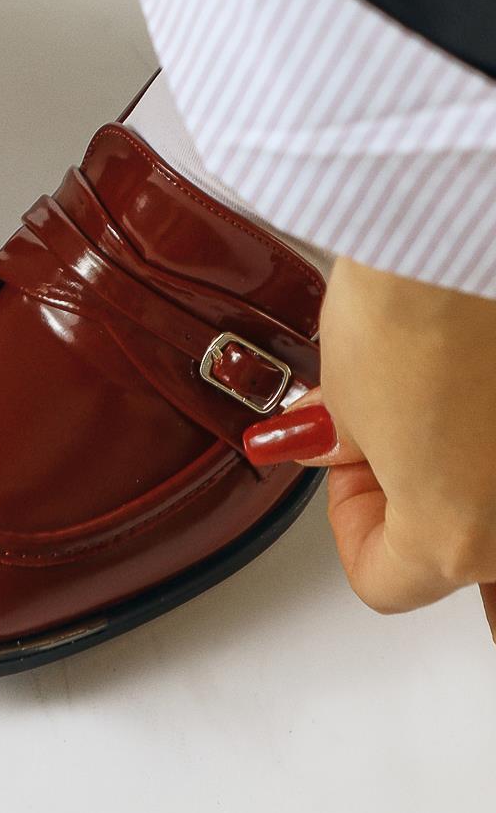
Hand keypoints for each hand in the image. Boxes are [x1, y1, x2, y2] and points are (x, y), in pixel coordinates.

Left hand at [243, 255, 495, 638]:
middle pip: (453, 540)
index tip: (340, 464)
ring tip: (438, 376)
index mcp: (456, 540)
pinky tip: (477, 362)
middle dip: (411, 483)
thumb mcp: (346, 391)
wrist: (479, 232)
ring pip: (494, 490)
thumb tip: (332, 442)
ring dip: (463, 448)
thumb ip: (342, 442)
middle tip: (388, 417)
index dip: (347, 519)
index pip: (383, 580)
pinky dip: (493, 412)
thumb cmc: (422, 304)